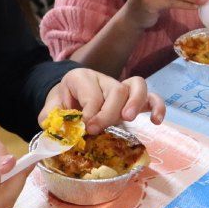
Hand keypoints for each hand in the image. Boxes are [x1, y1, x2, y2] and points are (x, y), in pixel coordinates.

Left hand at [41, 68, 164, 134]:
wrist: (68, 98)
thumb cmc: (63, 104)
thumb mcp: (51, 109)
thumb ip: (51, 117)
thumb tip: (57, 127)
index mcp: (82, 77)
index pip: (92, 92)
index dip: (90, 111)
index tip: (85, 127)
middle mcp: (104, 79)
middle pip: (116, 90)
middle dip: (108, 113)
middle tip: (96, 130)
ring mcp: (121, 87)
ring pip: (137, 86)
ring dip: (135, 104)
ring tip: (127, 119)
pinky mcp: (133, 99)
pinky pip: (151, 97)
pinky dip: (157, 107)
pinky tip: (157, 121)